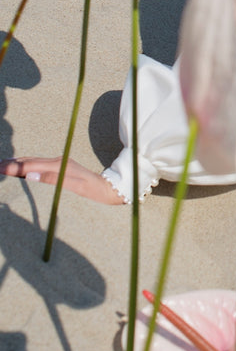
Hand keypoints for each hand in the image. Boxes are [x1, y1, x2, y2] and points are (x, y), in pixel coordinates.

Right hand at [0, 157, 123, 204]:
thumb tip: (31, 174)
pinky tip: (21, 169)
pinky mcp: (61, 167)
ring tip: (2, 166)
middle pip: (30, 160)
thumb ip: (53, 179)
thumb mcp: (74, 186)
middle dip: (11, 163)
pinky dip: (27, 165)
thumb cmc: (93, 190)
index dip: (14, 167)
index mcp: (60, 165)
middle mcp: (58, 161)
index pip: (32, 165)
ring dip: (17, 163)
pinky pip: (39, 165)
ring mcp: (60, 163)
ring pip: (34, 161)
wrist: (110, 188)